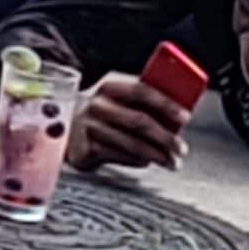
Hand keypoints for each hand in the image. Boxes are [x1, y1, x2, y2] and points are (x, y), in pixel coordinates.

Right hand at [69, 74, 191, 174]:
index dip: (166, 104)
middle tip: (181, 148)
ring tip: (171, 162)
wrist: (64, 130)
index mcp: (109, 87)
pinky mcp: (86, 149)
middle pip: (139, 121)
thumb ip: (142, 104)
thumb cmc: (101, 115)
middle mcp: (97, 105)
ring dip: (157, 155)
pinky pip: (121, 157)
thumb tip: (178, 118)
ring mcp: (89, 128)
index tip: (185, 117)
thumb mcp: (117, 100)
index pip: (142, 91)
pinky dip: (138, 161)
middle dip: (166, 137)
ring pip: (132, 143)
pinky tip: (148, 162)